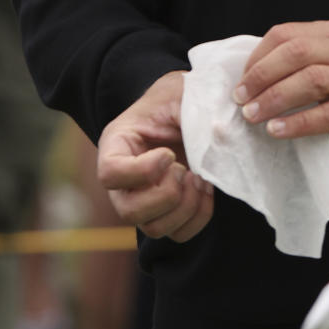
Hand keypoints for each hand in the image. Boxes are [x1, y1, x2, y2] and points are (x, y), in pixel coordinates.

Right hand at [97, 70, 213, 241]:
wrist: (186, 109)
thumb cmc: (177, 98)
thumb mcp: (180, 94)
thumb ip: (193, 111)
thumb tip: (219, 133)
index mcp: (116, 146)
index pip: (109, 174)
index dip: (142, 171)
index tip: (169, 154)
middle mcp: (123, 181)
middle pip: (128, 211)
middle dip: (166, 195)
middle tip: (186, 170)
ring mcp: (144, 200)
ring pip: (154, 228)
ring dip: (185, 207)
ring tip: (199, 178)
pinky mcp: (168, 212)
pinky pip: (179, 234)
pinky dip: (198, 216)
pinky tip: (206, 188)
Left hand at [233, 20, 328, 165]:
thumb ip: (302, 63)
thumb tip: (250, 78)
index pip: (287, 34)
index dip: (258, 57)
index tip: (240, 80)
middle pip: (297, 52)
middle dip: (262, 75)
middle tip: (241, 98)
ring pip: (312, 80)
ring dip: (275, 98)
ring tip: (253, 115)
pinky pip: (328, 115)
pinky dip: (297, 123)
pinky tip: (277, 131)